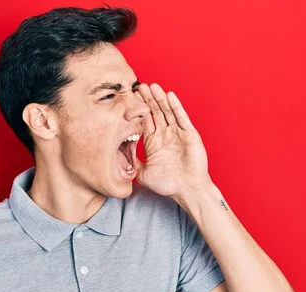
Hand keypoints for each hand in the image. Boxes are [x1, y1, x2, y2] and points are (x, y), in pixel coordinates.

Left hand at [135, 83, 211, 198]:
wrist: (188, 191)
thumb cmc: (168, 184)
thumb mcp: (142, 174)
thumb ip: (131, 164)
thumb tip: (116, 158)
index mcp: (154, 142)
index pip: (145, 121)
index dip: (138, 110)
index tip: (130, 99)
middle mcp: (166, 135)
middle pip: (155, 112)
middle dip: (147, 100)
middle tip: (138, 86)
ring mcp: (178, 133)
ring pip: (168, 112)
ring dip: (160, 99)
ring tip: (152, 86)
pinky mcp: (190, 135)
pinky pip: (182, 118)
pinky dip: (176, 107)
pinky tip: (169, 96)